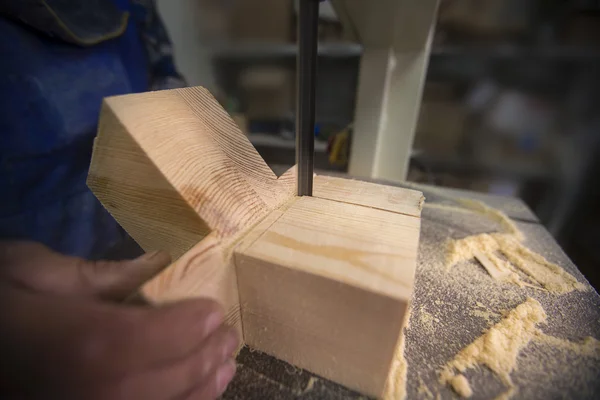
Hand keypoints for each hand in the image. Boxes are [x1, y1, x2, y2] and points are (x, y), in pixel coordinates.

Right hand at [0, 241, 238, 399]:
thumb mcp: (30, 272)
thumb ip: (98, 275)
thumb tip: (154, 265)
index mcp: (85, 342)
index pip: (164, 335)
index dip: (195, 324)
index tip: (214, 310)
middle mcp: (97, 392)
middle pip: (171, 378)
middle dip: (207, 355)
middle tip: (227, 336)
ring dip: (202, 389)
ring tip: (223, 366)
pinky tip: (191, 396)